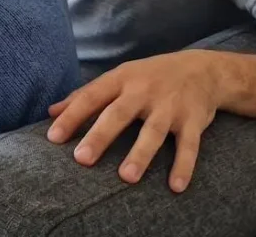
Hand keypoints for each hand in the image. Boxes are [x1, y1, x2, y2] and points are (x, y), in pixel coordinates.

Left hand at [46, 50, 221, 192]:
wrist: (204, 69)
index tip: (53, 137)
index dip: (72, 116)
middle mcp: (144, 91)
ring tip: (126, 177)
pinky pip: (189, 145)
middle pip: (119, 114)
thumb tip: (51, 112)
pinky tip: (175, 186)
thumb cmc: (151, 76)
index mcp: (121, 80)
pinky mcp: (193, 121)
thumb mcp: (119, 77)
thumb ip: (85, 94)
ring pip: (153, 132)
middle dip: (100, 136)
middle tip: (81, 159)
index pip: (91, 97)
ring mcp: (170, 106)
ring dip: (140, 154)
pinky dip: (184, 165)